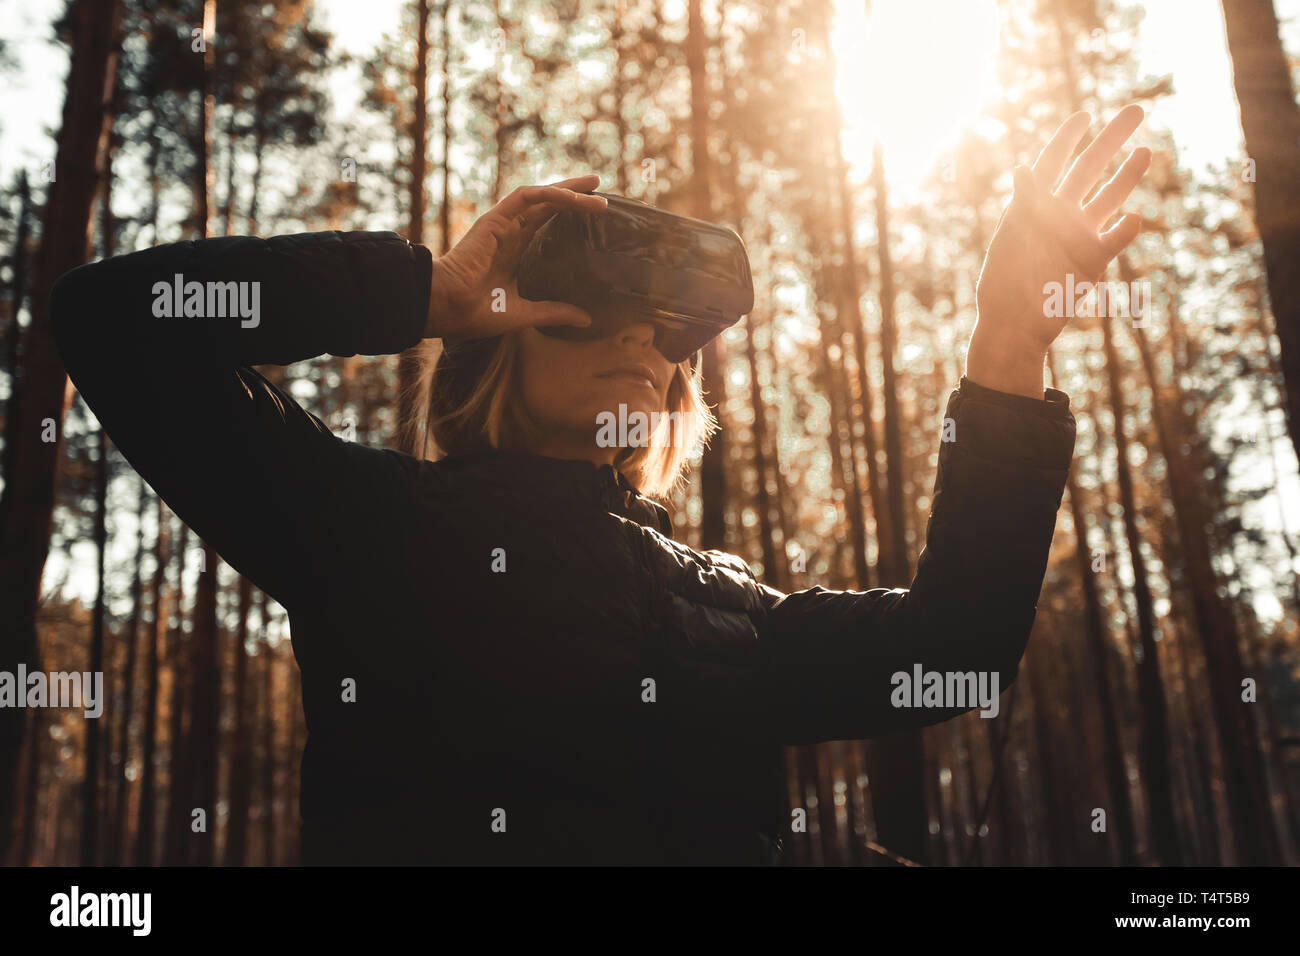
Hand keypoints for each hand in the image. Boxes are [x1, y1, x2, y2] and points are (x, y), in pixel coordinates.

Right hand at [425, 175, 607, 339]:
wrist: (449, 308)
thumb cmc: (477, 313)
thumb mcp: (525, 312)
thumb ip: (554, 312)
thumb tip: (586, 319)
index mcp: (515, 252)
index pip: (548, 226)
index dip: (570, 217)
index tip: (596, 216)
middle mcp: (511, 233)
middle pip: (549, 206)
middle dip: (576, 196)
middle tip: (602, 192)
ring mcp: (503, 224)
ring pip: (541, 197)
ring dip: (569, 191)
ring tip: (596, 188)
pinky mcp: (496, 218)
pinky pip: (526, 197)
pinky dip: (551, 194)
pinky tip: (574, 198)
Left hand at [968, 105, 1150, 396]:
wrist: (1014, 325)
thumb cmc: (1004, 283)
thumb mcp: (1012, 239)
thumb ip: (1025, 204)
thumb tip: (1024, 168)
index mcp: (1034, 205)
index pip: (1053, 162)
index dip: (1068, 138)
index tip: (1085, 114)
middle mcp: (1060, 215)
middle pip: (1089, 169)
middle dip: (1111, 139)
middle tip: (1136, 110)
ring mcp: (1078, 236)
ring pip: (1109, 197)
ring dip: (1127, 176)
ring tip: (1145, 151)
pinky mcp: (1092, 261)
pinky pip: (1115, 238)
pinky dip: (1126, 228)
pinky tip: (1134, 218)